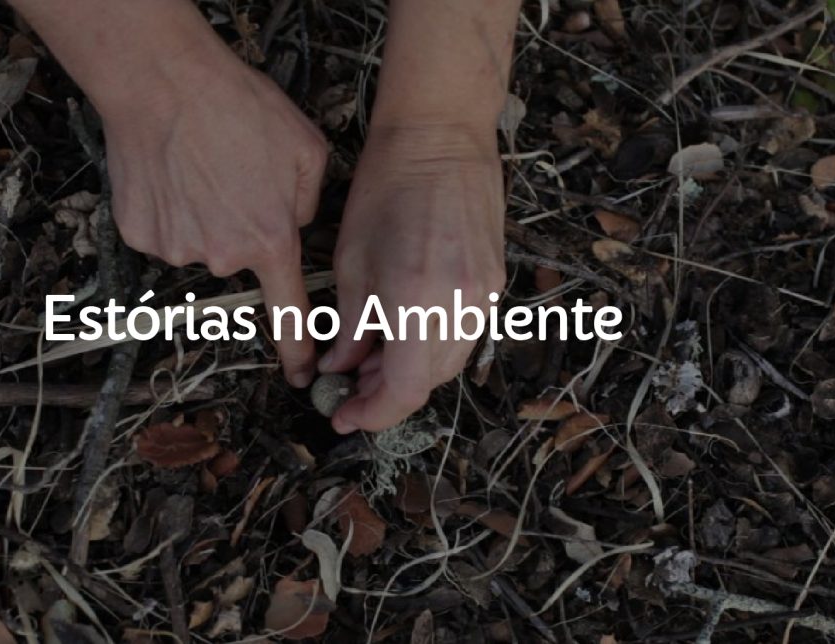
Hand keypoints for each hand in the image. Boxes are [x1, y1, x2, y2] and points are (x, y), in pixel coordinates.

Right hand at [95, 10, 327, 386]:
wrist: (163, 82)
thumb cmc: (237, 107)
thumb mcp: (306, 149)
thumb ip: (307, 203)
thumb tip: (293, 224)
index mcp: (268, 240)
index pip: (288, 312)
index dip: (297, 349)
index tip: (301, 376)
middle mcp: (220, 256)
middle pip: (236, 259)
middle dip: (239, 228)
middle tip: (232, 178)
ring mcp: (174, 248)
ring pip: (198, 243)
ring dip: (202, 216)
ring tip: (200, 167)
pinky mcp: (138, 234)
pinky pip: (163, 232)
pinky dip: (168, 209)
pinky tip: (171, 173)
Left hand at [319, 123, 506, 432]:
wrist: (441, 138)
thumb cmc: (387, 187)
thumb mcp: (351, 262)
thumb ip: (349, 326)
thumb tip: (340, 368)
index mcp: (417, 301)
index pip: (402, 390)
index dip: (372, 414)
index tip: (343, 416)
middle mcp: (459, 306)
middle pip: (428, 383)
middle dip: (385, 396)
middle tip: (349, 388)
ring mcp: (484, 296)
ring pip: (448, 364)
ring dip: (408, 374)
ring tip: (370, 358)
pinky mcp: (494, 283)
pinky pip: (463, 336)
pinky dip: (430, 348)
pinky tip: (401, 333)